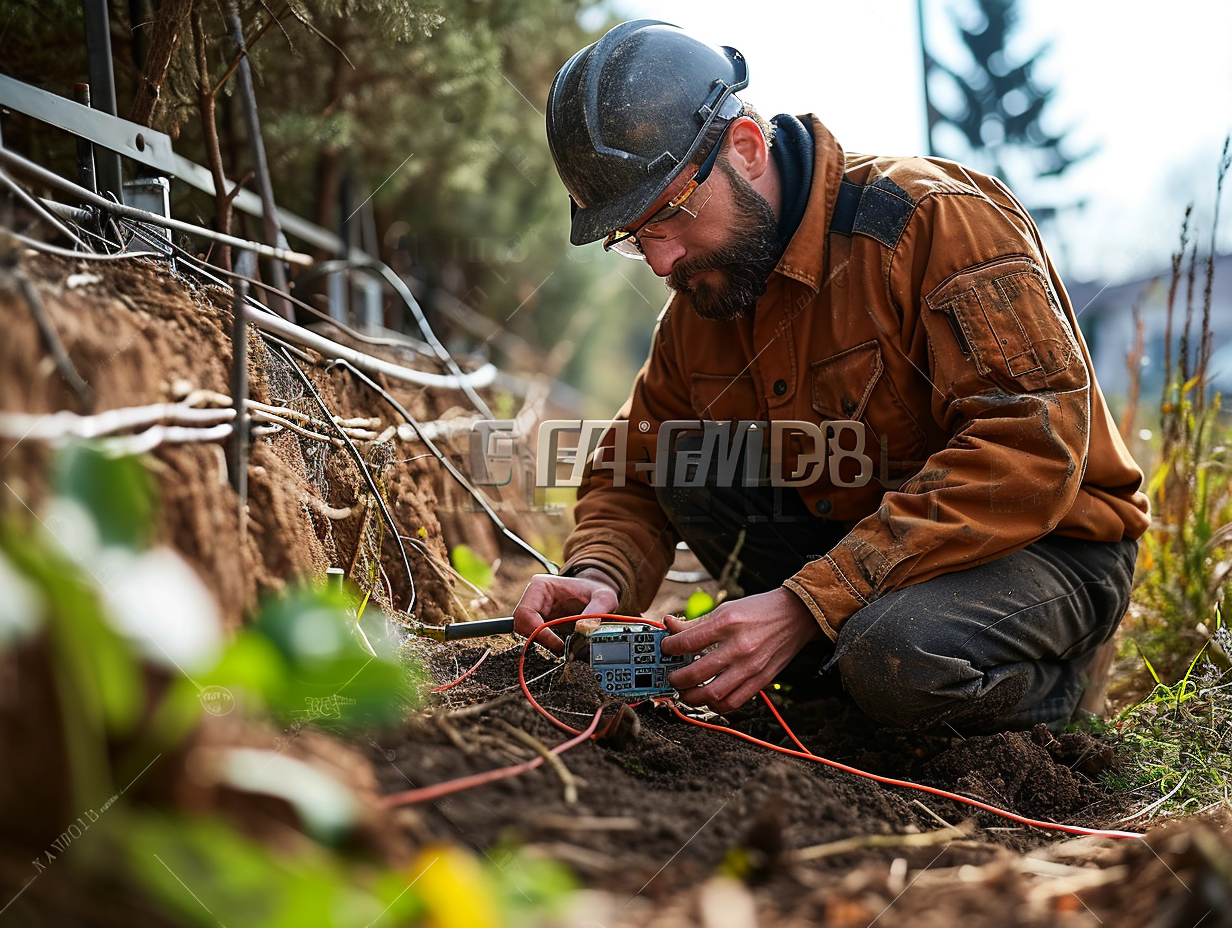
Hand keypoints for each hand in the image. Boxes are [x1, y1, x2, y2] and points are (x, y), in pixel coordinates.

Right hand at [512, 569, 619, 651]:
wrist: (596, 594)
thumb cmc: (596, 591)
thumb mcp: (604, 597)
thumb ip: (597, 610)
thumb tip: (585, 630)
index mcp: (540, 587)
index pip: (526, 613)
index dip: (539, 632)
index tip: (559, 645)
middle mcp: (532, 599)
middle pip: (521, 627)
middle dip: (537, 642)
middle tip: (559, 652)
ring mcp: (534, 613)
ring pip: (524, 637)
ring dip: (540, 647)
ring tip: (562, 652)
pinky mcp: (538, 626)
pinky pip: (533, 641)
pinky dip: (544, 649)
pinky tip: (560, 651)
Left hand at [661, 587, 820, 712]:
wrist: (796, 615)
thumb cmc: (759, 610)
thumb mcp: (725, 609)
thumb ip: (696, 622)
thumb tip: (669, 625)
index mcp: (727, 623)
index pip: (687, 642)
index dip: (668, 648)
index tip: (665, 649)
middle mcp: (738, 647)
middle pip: (696, 673)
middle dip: (676, 679)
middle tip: (671, 676)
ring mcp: (751, 667)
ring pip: (713, 694)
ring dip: (692, 698)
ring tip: (686, 691)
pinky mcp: (761, 680)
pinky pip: (733, 702)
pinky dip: (716, 705)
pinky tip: (708, 699)